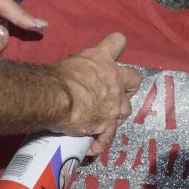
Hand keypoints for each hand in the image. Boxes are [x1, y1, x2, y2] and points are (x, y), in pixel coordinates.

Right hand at [50, 33, 141, 154]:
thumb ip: (79, 69)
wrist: (53, 98)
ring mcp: (114, 103)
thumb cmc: (55, 78)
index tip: (113, 54)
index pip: (118, 42)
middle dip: (128, 86)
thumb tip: (72, 76)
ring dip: (116, 115)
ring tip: (102, 122)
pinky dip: (99, 142)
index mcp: (101, 59)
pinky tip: (92, 146)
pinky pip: (107, 136)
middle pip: (134, 79)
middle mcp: (113, 79)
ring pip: (126, 110)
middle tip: (116, 92)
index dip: (116, 47)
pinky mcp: (107, 124)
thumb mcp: (68, 64)